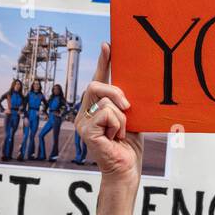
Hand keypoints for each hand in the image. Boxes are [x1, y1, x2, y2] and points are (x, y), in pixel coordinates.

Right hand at [75, 42, 142, 185]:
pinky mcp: (86, 131)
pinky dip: (118, 125)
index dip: (103, 62)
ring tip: (121, 133)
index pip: (98, 80)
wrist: (126, 169)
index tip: (108, 44)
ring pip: (105, 101)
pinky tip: (116, 138)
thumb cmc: (129, 146)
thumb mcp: (131, 117)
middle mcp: (85, 113)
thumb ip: (125, 102)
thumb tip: (132, 84)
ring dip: (122, 117)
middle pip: (95, 84)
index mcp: (96, 108)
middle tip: (128, 106)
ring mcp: (83, 122)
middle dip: (115, 91)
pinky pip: (106, 114)